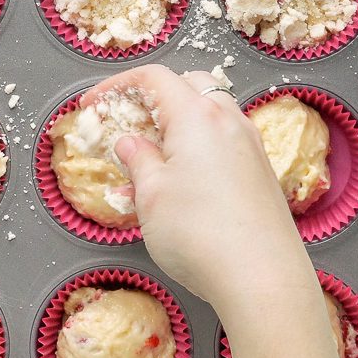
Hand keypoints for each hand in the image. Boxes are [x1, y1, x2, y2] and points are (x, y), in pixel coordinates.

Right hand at [84, 65, 357, 357]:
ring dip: (179, 125)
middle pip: (188, 86)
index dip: (118, 85)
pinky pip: (225, 142)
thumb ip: (138, 160)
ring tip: (154, 160)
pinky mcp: (262, 172)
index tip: (93, 104)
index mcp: (197, 116)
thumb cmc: (201, 235)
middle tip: (127, 125)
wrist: (264, 279)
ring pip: (210, 114)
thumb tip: (129, 142)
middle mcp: (229, 121)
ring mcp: (251, 146)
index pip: (154, 78)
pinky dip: (200, 147)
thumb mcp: (151, 195)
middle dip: (154, 98)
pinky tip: (185, 184)